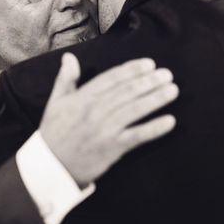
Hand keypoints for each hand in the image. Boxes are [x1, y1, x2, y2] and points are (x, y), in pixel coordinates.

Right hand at [39, 53, 177, 187]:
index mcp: (83, 97)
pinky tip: (170, 121)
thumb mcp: (56, 102)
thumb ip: (66, 78)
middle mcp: (96, 110)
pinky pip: (137, 136)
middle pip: (128, 91)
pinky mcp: (113, 148)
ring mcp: (106, 129)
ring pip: (135, 109)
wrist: (51, 166)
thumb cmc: (55, 132)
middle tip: (167, 74)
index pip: (113, 78)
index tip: (149, 64)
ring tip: (172, 90)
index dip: (132, 69)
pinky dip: (154, 128)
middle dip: (150, 81)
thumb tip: (70, 57)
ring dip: (156, 98)